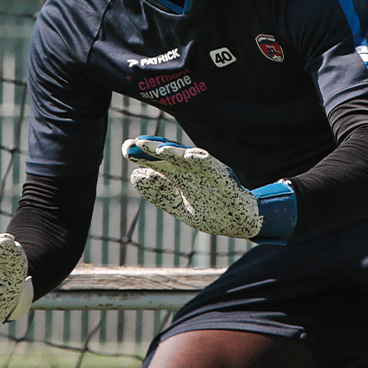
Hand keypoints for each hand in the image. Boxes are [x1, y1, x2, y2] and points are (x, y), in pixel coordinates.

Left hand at [122, 137, 295, 242]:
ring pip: (192, 160)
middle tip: (135, 143)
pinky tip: (192, 156)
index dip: (143, 154)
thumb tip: (136, 175)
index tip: (125, 148)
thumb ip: (159, 193)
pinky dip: (205, 162)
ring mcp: (210, 174)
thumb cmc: (212, 211)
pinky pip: (216, 169)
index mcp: (181, 176)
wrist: (242, 223)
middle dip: (154, 148)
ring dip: (176, 153)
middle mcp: (194, 171)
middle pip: (172, 155)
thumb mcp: (179, 205)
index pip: (159, 161)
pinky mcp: (227, 182)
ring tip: (159, 149)